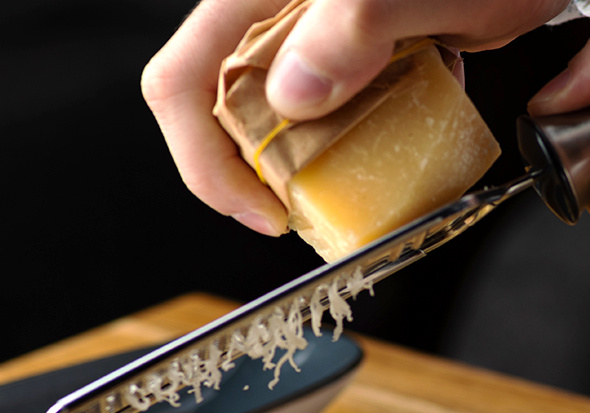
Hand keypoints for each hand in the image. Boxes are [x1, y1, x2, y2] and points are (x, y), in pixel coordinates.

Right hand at [141, 0, 568, 236]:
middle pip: (228, 105)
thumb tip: (292, 95)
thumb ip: (352, 28)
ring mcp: (320, 23)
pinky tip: (407, 119)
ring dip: (319, 154)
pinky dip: (363, 127)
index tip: (265, 215)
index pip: (182, 81)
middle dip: (265, 167)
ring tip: (370, 170)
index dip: (206, 162)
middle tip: (322, 208)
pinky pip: (339, 96)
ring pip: (284, 110)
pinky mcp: (362, 37)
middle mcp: (283, 6)